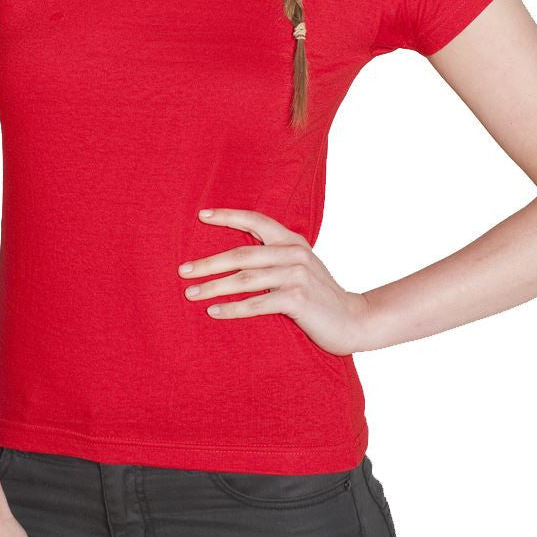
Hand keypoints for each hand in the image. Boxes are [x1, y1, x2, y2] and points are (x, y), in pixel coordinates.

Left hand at [177, 208, 370, 356]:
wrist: (354, 320)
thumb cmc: (319, 296)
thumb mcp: (299, 268)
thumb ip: (274, 257)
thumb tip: (235, 258)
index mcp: (292, 240)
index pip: (256, 220)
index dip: (228, 216)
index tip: (201, 215)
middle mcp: (294, 252)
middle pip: (242, 254)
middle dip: (209, 262)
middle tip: (183, 271)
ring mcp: (297, 275)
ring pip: (245, 278)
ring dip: (214, 287)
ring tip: (191, 293)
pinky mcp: (298, 298)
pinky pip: (257, 303)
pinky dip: (233, 308)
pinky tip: (215, 311)